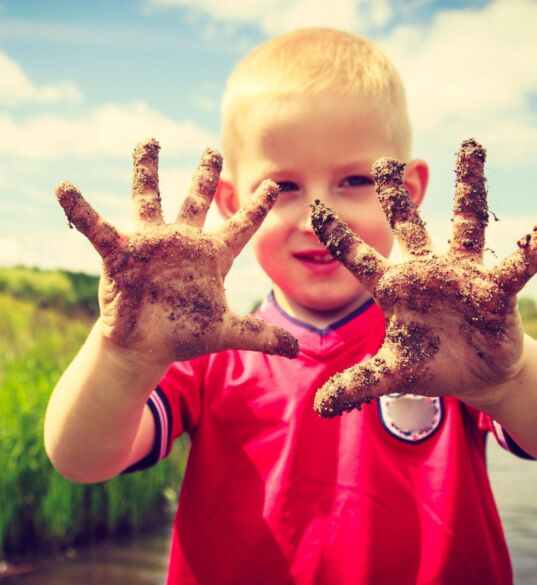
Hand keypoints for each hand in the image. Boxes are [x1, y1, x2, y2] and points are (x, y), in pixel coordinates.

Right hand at [55, 139, 297, 364]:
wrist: (146, 348)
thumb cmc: (185, 335)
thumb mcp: (227, 332)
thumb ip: (262, 335)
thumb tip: (300, 349)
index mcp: (211, 257)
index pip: (240, 226)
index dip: (257, 207)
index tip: (275, 185)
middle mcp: (182, 243)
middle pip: (196, 201)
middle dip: (204, 175)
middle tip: (211, 149)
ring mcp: (151, 244)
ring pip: (149, 198)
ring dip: (146, 170)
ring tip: (148, 141)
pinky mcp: (121, 254)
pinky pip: (97, 227)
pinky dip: (81, 210)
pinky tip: (64, 187)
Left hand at [311, 138, 536, 415]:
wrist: (473, 373)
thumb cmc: (429, 365)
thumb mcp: (391, 373)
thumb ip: (357, 384)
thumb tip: (317, 407)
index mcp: (393, 289)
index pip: (359, 258)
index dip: (338, 235)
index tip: (314, 207)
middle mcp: (424, 272)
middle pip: (407, 226)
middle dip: (395, 196)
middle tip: (384, 161)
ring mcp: (461, 274)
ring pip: (464, 222)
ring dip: (467, 186)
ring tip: (470, 146)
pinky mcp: (495, 288)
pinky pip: (515, 263)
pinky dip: (529, 247)